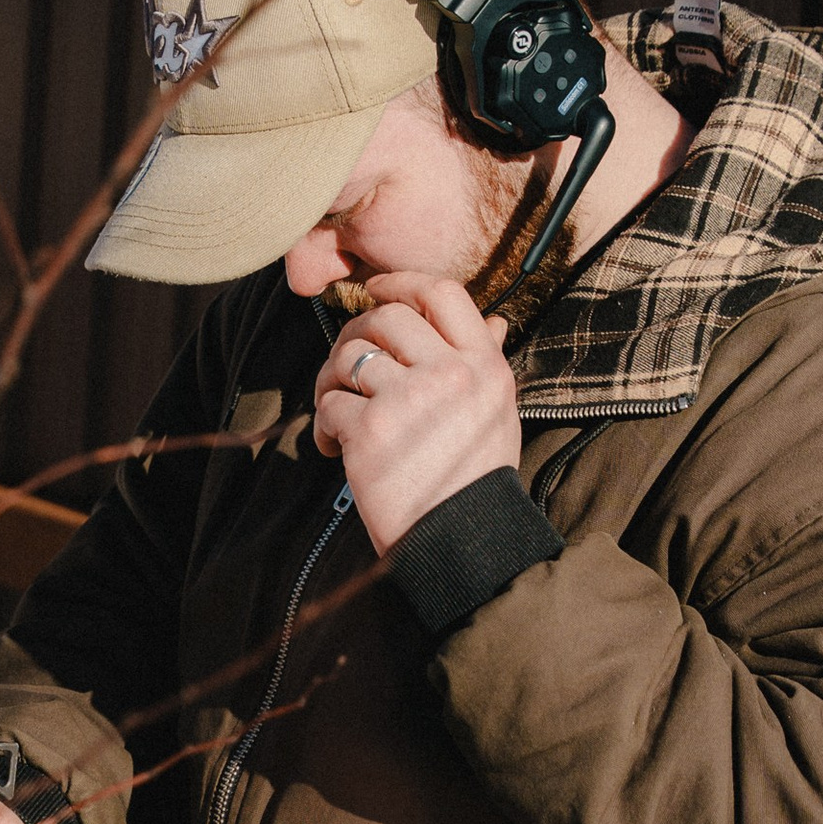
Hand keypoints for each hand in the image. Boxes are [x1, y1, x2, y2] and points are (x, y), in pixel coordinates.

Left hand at [309, 271, 522, 554]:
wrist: (460, 541)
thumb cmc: (475, 477)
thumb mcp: (497, 412)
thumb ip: (486, 361)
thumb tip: (493, 320)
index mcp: (485, 365)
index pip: (443, 292)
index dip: (401, 282)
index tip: (376, 290)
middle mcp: (450, 373)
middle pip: (385, 317)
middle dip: (355, 334)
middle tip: (347, 367)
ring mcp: (409, 399)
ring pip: (349, 355)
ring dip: (331, 379)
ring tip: (339, 409)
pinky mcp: (371, 430)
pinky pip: (329, 402)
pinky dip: (324, 423)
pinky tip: (335, 448)